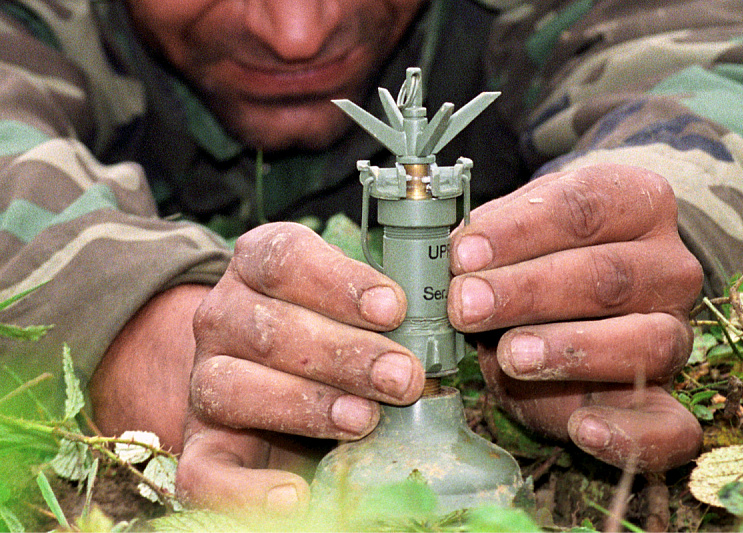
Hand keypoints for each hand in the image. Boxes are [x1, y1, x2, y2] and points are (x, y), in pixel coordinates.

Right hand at [176, 223, 424, 513]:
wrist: (273, 388)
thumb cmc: (334, 337)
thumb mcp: (355, 307)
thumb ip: (387, 306)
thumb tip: (449, 311)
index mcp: (258, 267)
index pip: (285, 259)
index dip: (339, 283)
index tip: (393, 309)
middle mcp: (222, 317)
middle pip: (269, 328)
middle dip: (344, 354)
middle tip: (401, 377)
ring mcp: (204, 380)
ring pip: (233, 388)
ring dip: (305, 406)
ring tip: (365, 419)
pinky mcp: (202, 447)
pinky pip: (204, 471)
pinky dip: (245, 488)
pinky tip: (295, 495)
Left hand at [448, 163, 703, 471]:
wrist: (564, 309)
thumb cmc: (535, 260)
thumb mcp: (513, 235)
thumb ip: (490, 239)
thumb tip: (457, 256)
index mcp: (638, 203)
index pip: (584, 207)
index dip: (519, 231)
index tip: (463, 254)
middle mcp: (669, 266)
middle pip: (608, 275)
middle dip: (529, 292)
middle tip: (467, 305)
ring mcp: (676, 334)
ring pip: (646, 342)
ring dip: (572, 350)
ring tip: (510, 354)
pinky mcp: (670, 400)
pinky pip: (674, 427)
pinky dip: (632, 434)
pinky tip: (582, 429)